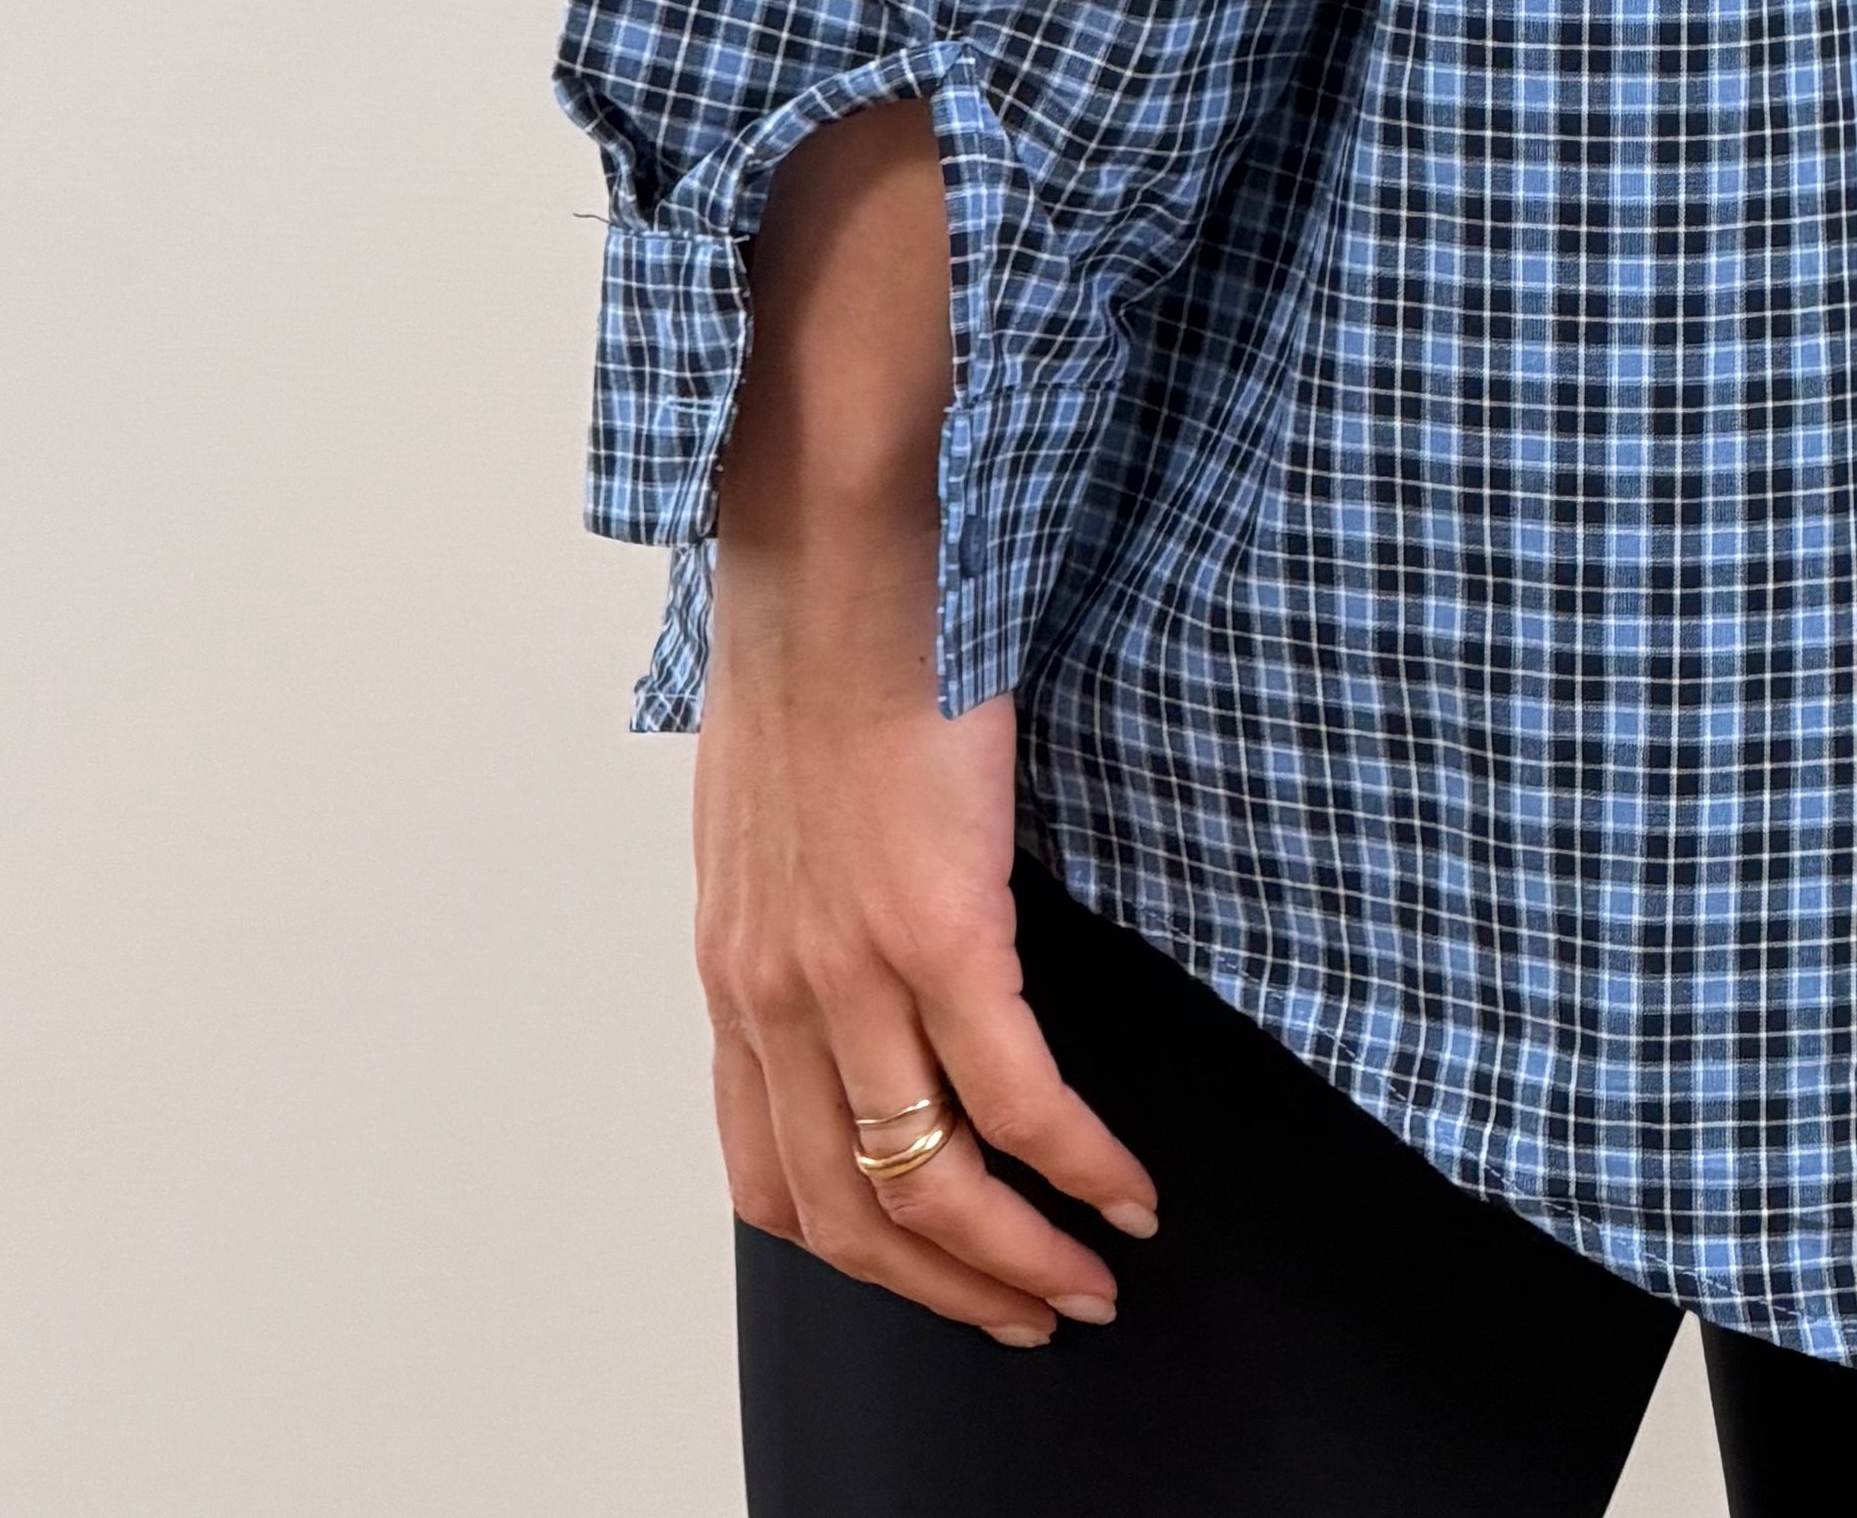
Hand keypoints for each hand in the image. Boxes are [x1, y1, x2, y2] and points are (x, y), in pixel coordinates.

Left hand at [694, 611, 1157, 1344]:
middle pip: (851, 1213)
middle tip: (1032, 1315)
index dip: (859, 1254)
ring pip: (933, 1180)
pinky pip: (1016, 1093)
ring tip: (1090, 1279)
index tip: (932, 1277)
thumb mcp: (769, 802)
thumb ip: (798, 898)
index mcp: (734, 967)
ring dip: (1019, 1257)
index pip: (770, 1177)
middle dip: (950, 1287)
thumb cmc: (816, 638)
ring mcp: (853, 967)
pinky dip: (1078, 1163)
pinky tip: (1122, 1187)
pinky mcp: (941, 923)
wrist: (836, 541)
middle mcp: (775, 992)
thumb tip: (852, 945)